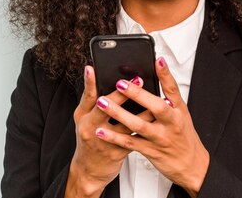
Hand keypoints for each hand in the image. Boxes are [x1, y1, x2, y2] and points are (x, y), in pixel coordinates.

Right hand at [65, 66, 153, 197]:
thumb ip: (90, 97)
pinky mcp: (117, 153)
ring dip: (143, 111)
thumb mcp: (83, 118)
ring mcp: (105, 142)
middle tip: (139, 79)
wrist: (89, 171)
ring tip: (158, 99)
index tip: (100, 70)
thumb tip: (93, 71)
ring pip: (127, 124)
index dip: (92, 83)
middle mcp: (92, 129)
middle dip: (124, 94)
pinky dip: (147, 127)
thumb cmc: (88, 138)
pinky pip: (136, 138)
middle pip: (107, 109)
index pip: (89, 97)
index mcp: (84, 118)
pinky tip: (158, 118)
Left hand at [93, 57, 209, 196]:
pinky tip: (102, 131)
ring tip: (102, 103)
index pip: (173, 89)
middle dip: (137, 94)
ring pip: (138, 125)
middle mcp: (171, 123)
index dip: (166, 74)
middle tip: (120, 83)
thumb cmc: (184, 135)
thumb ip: (169, 95)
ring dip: (119, 114)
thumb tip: (159, 72)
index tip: (157, 60)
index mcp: (178, 110)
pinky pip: (130, 143)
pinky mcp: (150, 151)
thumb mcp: (182, 113)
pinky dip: (115, 137)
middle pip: (155, 107)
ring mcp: (160, 138)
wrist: (190, 164)